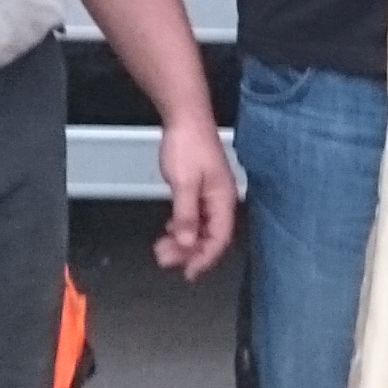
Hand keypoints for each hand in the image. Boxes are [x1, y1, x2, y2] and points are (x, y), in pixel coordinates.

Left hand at [154, 119, 237, 278]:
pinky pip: (195, 216)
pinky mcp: (201, 188)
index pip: (219, 238)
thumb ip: (186, 215)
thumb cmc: (188, 142)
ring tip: (163, 247)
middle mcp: (221, 199)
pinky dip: (183, 227)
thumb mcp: (184, 183)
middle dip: (189, 251)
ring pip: (201, 228)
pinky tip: (171, 230)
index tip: (189, 272)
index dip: (205, 258)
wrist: (185, 116)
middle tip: (166, 258)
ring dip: (184, 241)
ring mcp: (211, 194)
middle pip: (210, 236)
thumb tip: (188, 242)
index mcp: (223, 199)